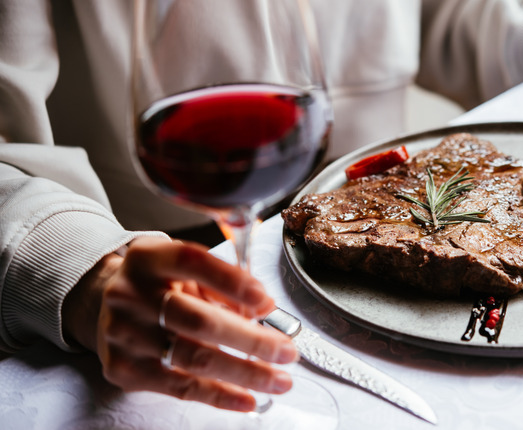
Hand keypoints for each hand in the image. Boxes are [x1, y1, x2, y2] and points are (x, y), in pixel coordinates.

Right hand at [62, 237, 297, 411]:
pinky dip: (220, 396)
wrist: (102, 304)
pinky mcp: (124, 369)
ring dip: (245, 373)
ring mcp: (124, 334)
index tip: (266, 301)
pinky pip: (180, 388)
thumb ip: (223, 282)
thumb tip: (264, 306)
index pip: (192, 262)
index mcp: (148, 258)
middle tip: (286, 351)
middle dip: (251, 340)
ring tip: (279, 380)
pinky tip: (248, 399)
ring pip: (194, 359)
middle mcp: (129, 294)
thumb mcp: (185, 270)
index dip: (232, 281)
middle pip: (198, 321)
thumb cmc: (159, 285)